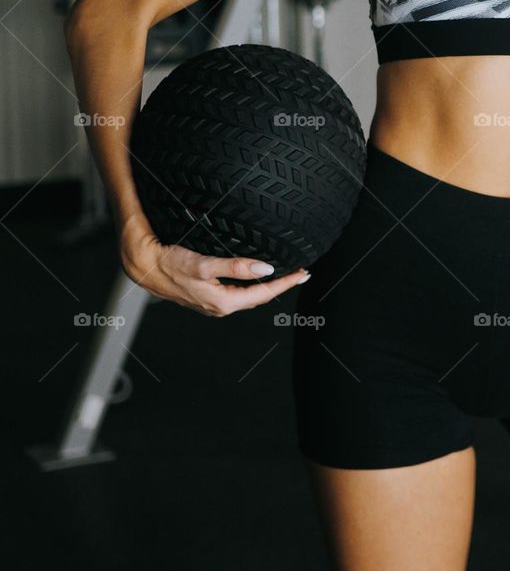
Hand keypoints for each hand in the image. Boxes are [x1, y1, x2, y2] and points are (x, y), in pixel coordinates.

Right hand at [119, 214, 310, 315]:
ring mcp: (213, 303)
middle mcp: (220, 306)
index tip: (304, 273)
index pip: (264, 294)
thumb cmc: (170, 264)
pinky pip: (236, 292)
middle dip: (281, 285)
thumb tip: (266, 270)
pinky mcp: (206, 295)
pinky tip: (255, 276)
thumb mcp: (205, 264)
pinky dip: (251, 285)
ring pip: (248, 296)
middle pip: (259, 297)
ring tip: (285, 274)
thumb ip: (236, 267)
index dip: (286, 283)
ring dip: (266, 285)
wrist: (144, 267)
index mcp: (223, 302)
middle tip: (301, 272)